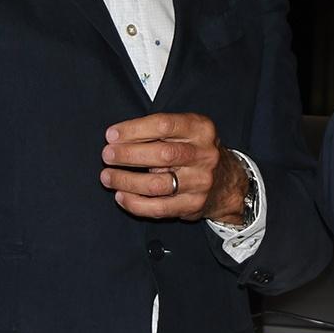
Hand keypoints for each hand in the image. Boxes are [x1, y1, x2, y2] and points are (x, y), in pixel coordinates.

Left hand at [100, 112, 249, 222]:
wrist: (226, 182)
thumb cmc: (194, 150)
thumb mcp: (187, 130)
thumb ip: (158, 130)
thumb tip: (117, 138)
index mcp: (201, 129)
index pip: (164, 125)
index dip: (134, 129)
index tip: (111, 134)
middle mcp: (204, 154)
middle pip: (161, 155)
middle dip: (128, 155)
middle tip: (107, 155)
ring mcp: (200, 182)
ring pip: (156, 184)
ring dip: (126, 181)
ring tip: (107, 177)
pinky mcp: (192, 205)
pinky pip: (158, 207)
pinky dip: (134, 203)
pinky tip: (120, 196)